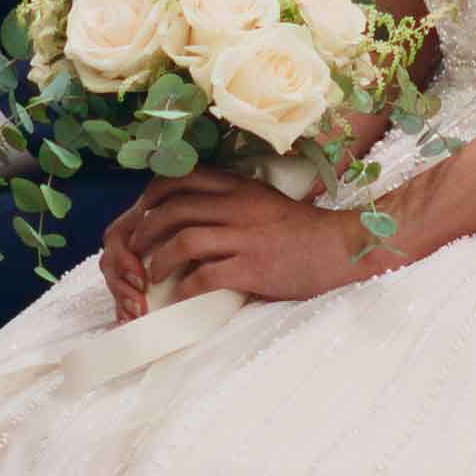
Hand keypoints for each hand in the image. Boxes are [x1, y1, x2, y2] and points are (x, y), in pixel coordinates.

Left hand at [110, 168, 367, 314]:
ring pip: (184, 240)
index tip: (141, 213)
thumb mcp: (262, 200)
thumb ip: (230, 200)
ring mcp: (244, 237)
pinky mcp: (253, 268)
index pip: (180, 178)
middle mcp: (237, 206)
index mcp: (238, 187)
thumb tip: (192, 210)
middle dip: (145, 231)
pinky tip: (180, 297)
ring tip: (152, 276)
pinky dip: (185, 288)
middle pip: (173, 209)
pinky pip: (206, 276)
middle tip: (135, 250)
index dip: (151, 196)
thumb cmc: (300, 229)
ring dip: (160, 260)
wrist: (340, 247)